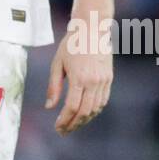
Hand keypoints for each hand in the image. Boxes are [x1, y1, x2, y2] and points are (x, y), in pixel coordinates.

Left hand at [45, 20, 112, 134]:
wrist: (91, 29)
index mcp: (79, 78)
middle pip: (85, 112)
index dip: (65, 120)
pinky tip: (85, 114)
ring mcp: (103, 80)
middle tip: (64, 131)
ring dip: (84, 120)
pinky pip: (103, 101)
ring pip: (95, 108)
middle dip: (74, 124)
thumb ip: (54, 86)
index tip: (58, 127)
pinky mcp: (109, 78)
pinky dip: (94, 111)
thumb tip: (49, 107)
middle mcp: (94, 81)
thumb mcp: (57, 63)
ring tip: (73, 124)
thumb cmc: (71, 44)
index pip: (72, 107)